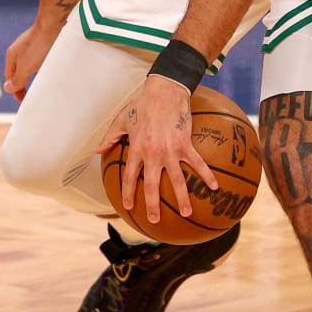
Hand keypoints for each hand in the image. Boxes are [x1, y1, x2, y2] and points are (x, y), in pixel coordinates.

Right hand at [3, 16, 64, 100]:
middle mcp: (22, 52)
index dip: (16, 91)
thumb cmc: (39, 44)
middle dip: (27, 86)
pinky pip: (44, 62)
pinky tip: (53, 73)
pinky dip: (46, 70)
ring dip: (38, 78)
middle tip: (35, 97)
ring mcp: (34, 48)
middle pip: (21, 74)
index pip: (10, 79)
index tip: (24, 101)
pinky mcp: (47, 46)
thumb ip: (17, 79)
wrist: (56, 23)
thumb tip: (8, 88)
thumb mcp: (26, 66)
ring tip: (46, 87)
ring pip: (34, 68)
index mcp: (13, 56)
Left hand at [95, 75, 218, 224]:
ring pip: (176, 179)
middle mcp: (152, 153)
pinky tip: (214, 187)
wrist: (164, 91)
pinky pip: (197, 163)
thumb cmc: (141, 105)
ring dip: (182, 197)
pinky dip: (206, 175)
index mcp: (136, 148)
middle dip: (152, 204)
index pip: (129, 176)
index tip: (129, 206)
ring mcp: (170, 150)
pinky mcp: (185, 144)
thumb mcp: (121, 120)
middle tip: (155, 220)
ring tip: (187, 212)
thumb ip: (110, 137)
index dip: (128, 192)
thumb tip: (97, 150)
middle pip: (151, 184)